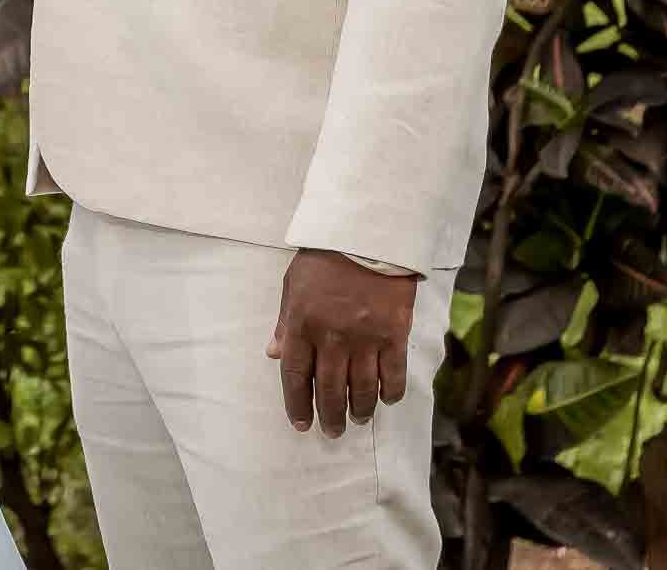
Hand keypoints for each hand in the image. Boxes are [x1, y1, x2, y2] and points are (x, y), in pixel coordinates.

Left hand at [266, 249, 415, 436]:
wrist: (367, 235)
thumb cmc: (325, 258)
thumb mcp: (293, 285)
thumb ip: (285, 323)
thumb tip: (273, 354)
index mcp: (302, 324)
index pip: (295, 375)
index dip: (296, 404)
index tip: (301, 424)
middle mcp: (332, 337)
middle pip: (328, 389)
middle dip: (329, 415)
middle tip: (332, 431)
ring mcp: (365, 338)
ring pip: (361, 388)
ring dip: (359, 409)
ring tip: (357, 419)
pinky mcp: (393, 334)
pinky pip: (392, 373)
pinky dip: (389, 391)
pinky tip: (386, 400)